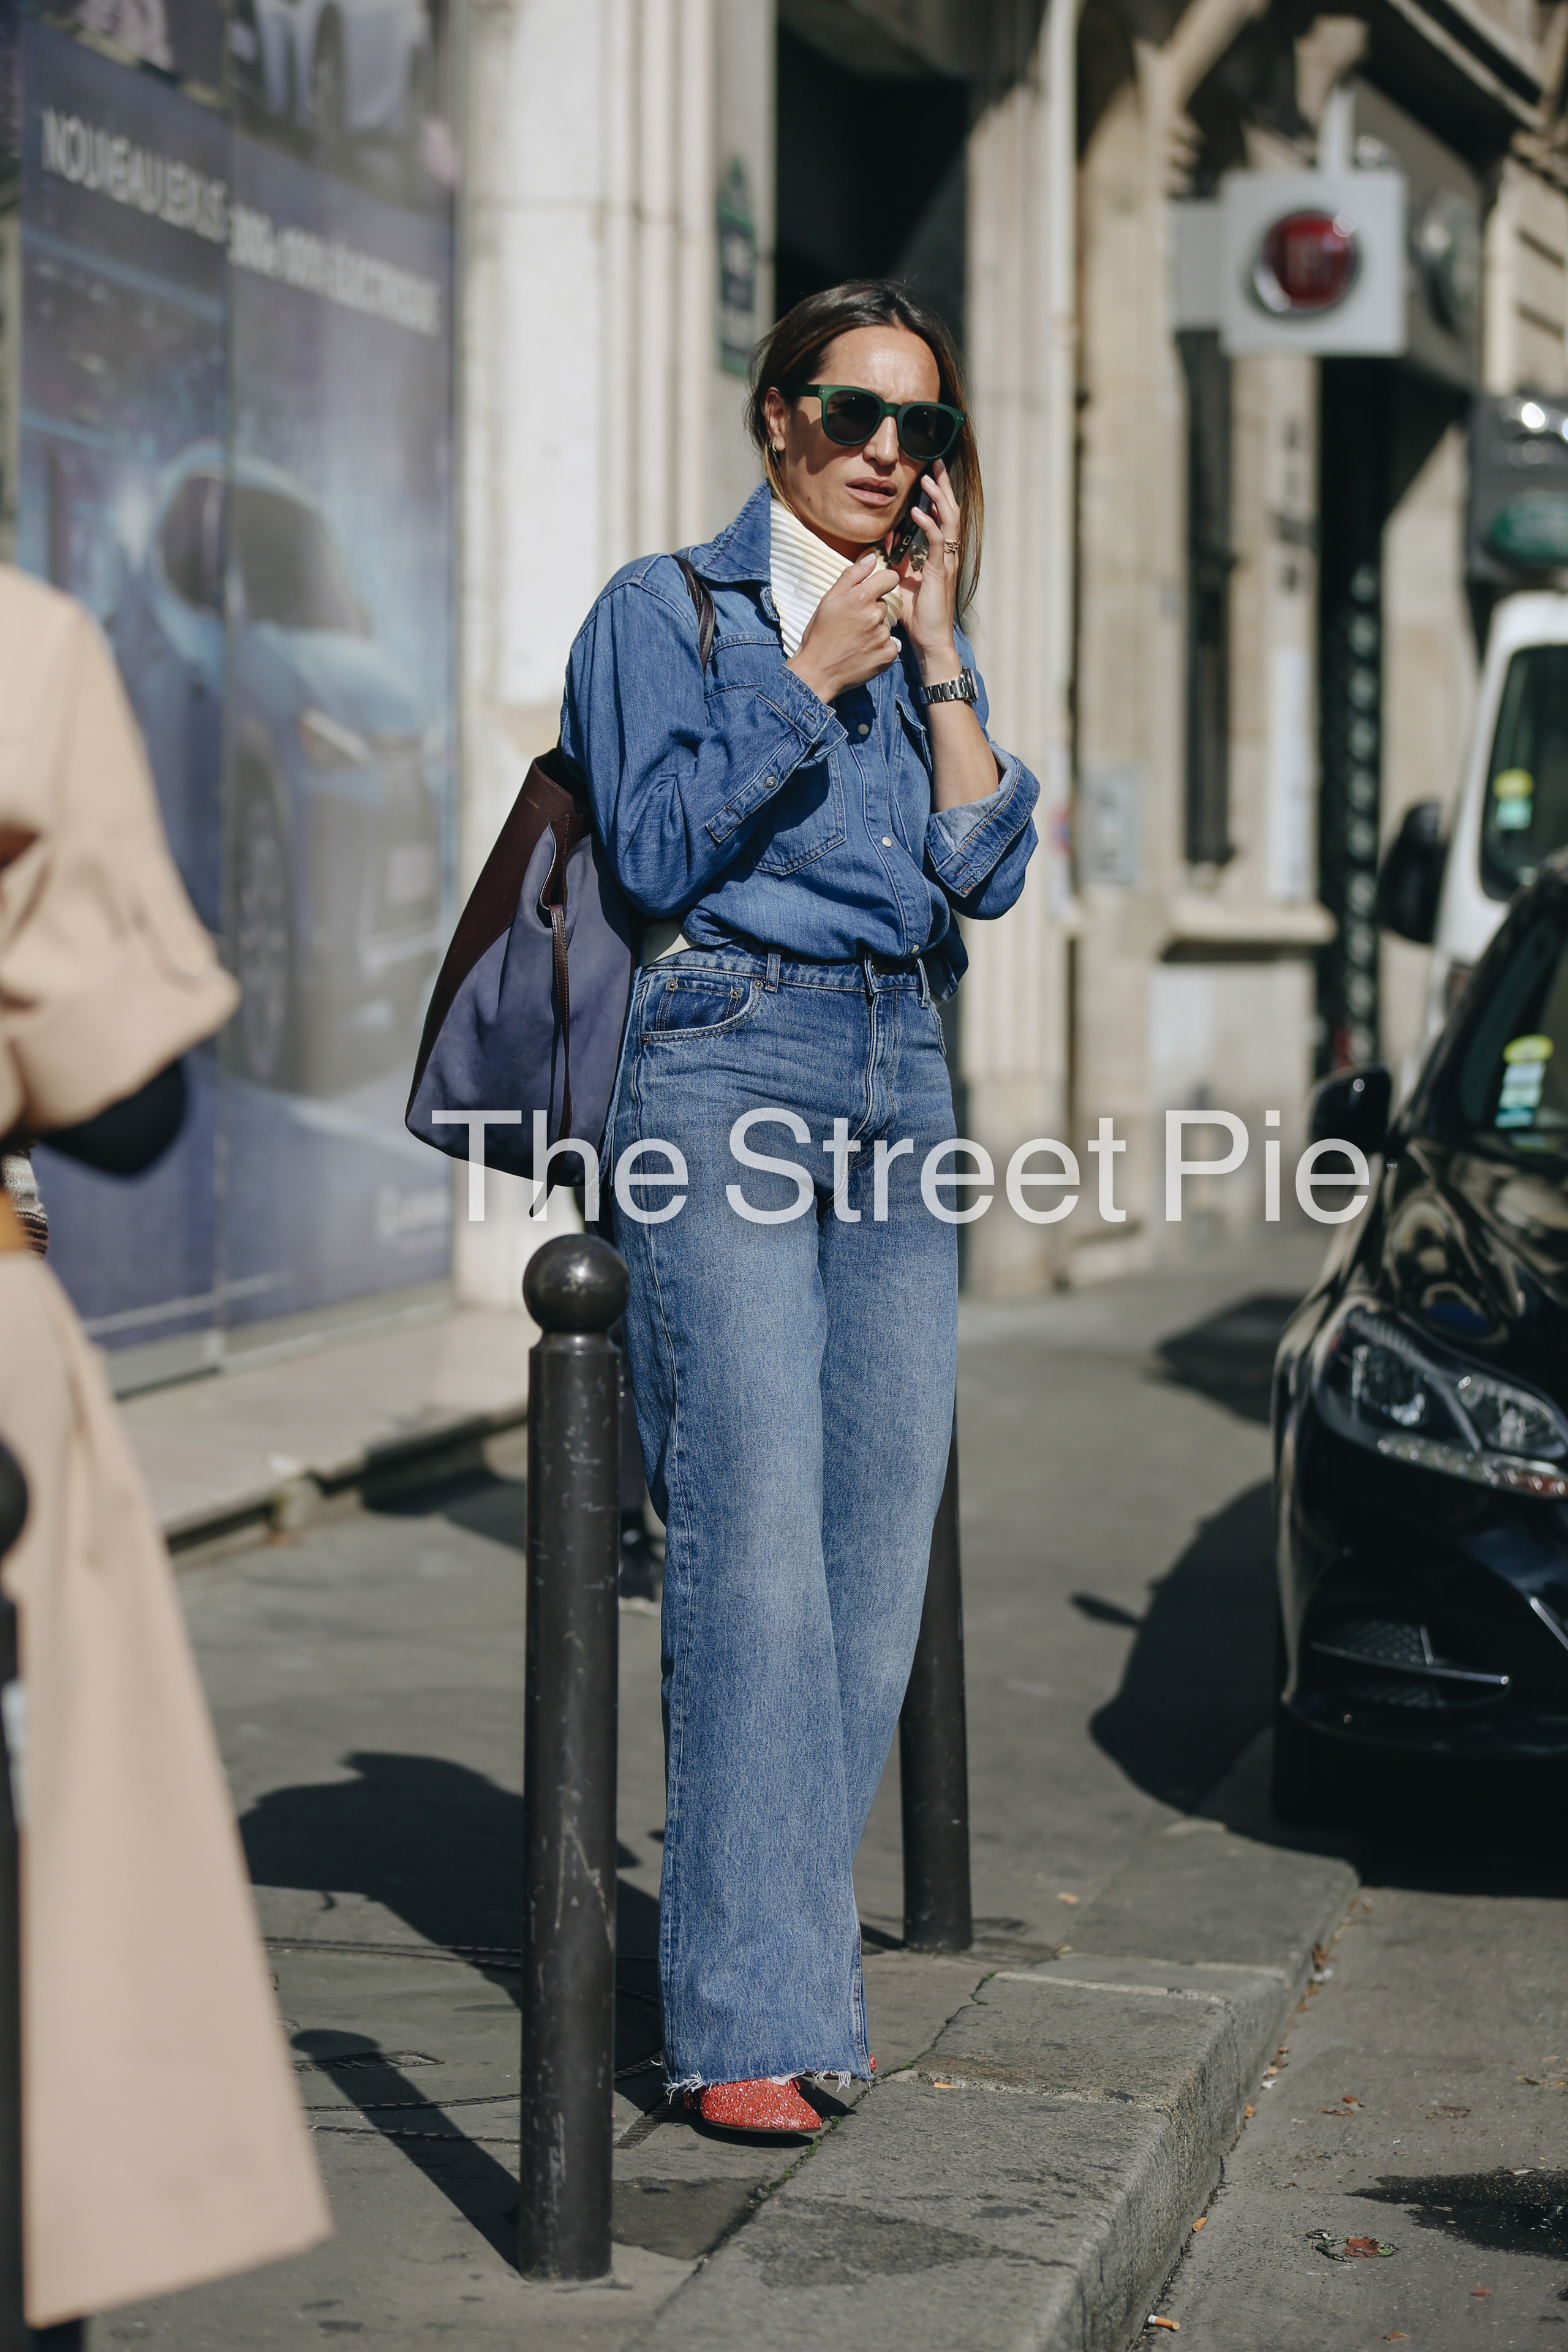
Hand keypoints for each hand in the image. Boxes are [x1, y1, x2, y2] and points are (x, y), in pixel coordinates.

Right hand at [786, 552, 901, 702]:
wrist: (817, 672)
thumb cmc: (819, 634)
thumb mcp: (829, 599)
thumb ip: (852, 575)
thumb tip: (872, 557)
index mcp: (860, 597)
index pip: (890, 578)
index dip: (883, 582)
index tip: (876, 590)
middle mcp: (874, 616)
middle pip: (884, 604)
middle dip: (872, 610)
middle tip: (853, 624)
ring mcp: (882, 637)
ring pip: (885, 625)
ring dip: (874, 630)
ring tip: (855, 640)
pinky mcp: (887, 655)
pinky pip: (890, 644)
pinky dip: (879, 648)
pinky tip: (863, 652)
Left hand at [894, 459, 962, 685]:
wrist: (929, 640)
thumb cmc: (918, 615)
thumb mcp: (903, 581)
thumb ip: (898, 561)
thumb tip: (885, 543)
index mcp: (940, 554)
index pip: (941, 517)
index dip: (937, 495)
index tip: (930, 474)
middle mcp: (948, 554)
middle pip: (949, 511)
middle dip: (943, 486)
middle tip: (936, 461)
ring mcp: (947, 562)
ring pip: (949, 521)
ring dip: (939, 498)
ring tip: (929, 479)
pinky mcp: (941, 572)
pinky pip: (938, 542)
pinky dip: (928, 524)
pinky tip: (917, 512)